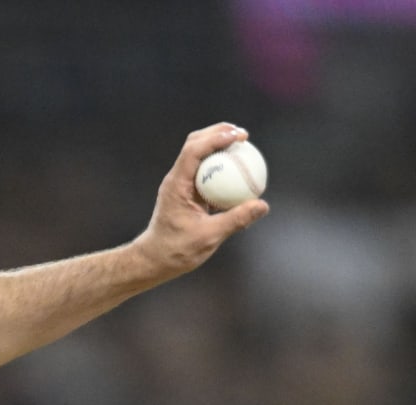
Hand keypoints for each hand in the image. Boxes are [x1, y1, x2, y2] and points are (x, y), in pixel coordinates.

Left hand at [133, 123, 269, 274]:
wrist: (155, 260)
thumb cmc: (176, 251)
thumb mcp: (208, 237)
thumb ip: (235, 220)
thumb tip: (262, 205)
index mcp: (176, 185)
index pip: (193, 151)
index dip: (216, 138)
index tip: (239, 136)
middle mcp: (176, 179)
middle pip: (195, 144)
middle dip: (218, 133)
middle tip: (244, 135)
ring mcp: (181, 184)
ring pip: (199, 155)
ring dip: (219, 145)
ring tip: (243, 144)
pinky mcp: (187, 192)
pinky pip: (206, 172)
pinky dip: (221, 165)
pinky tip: (240, 169)